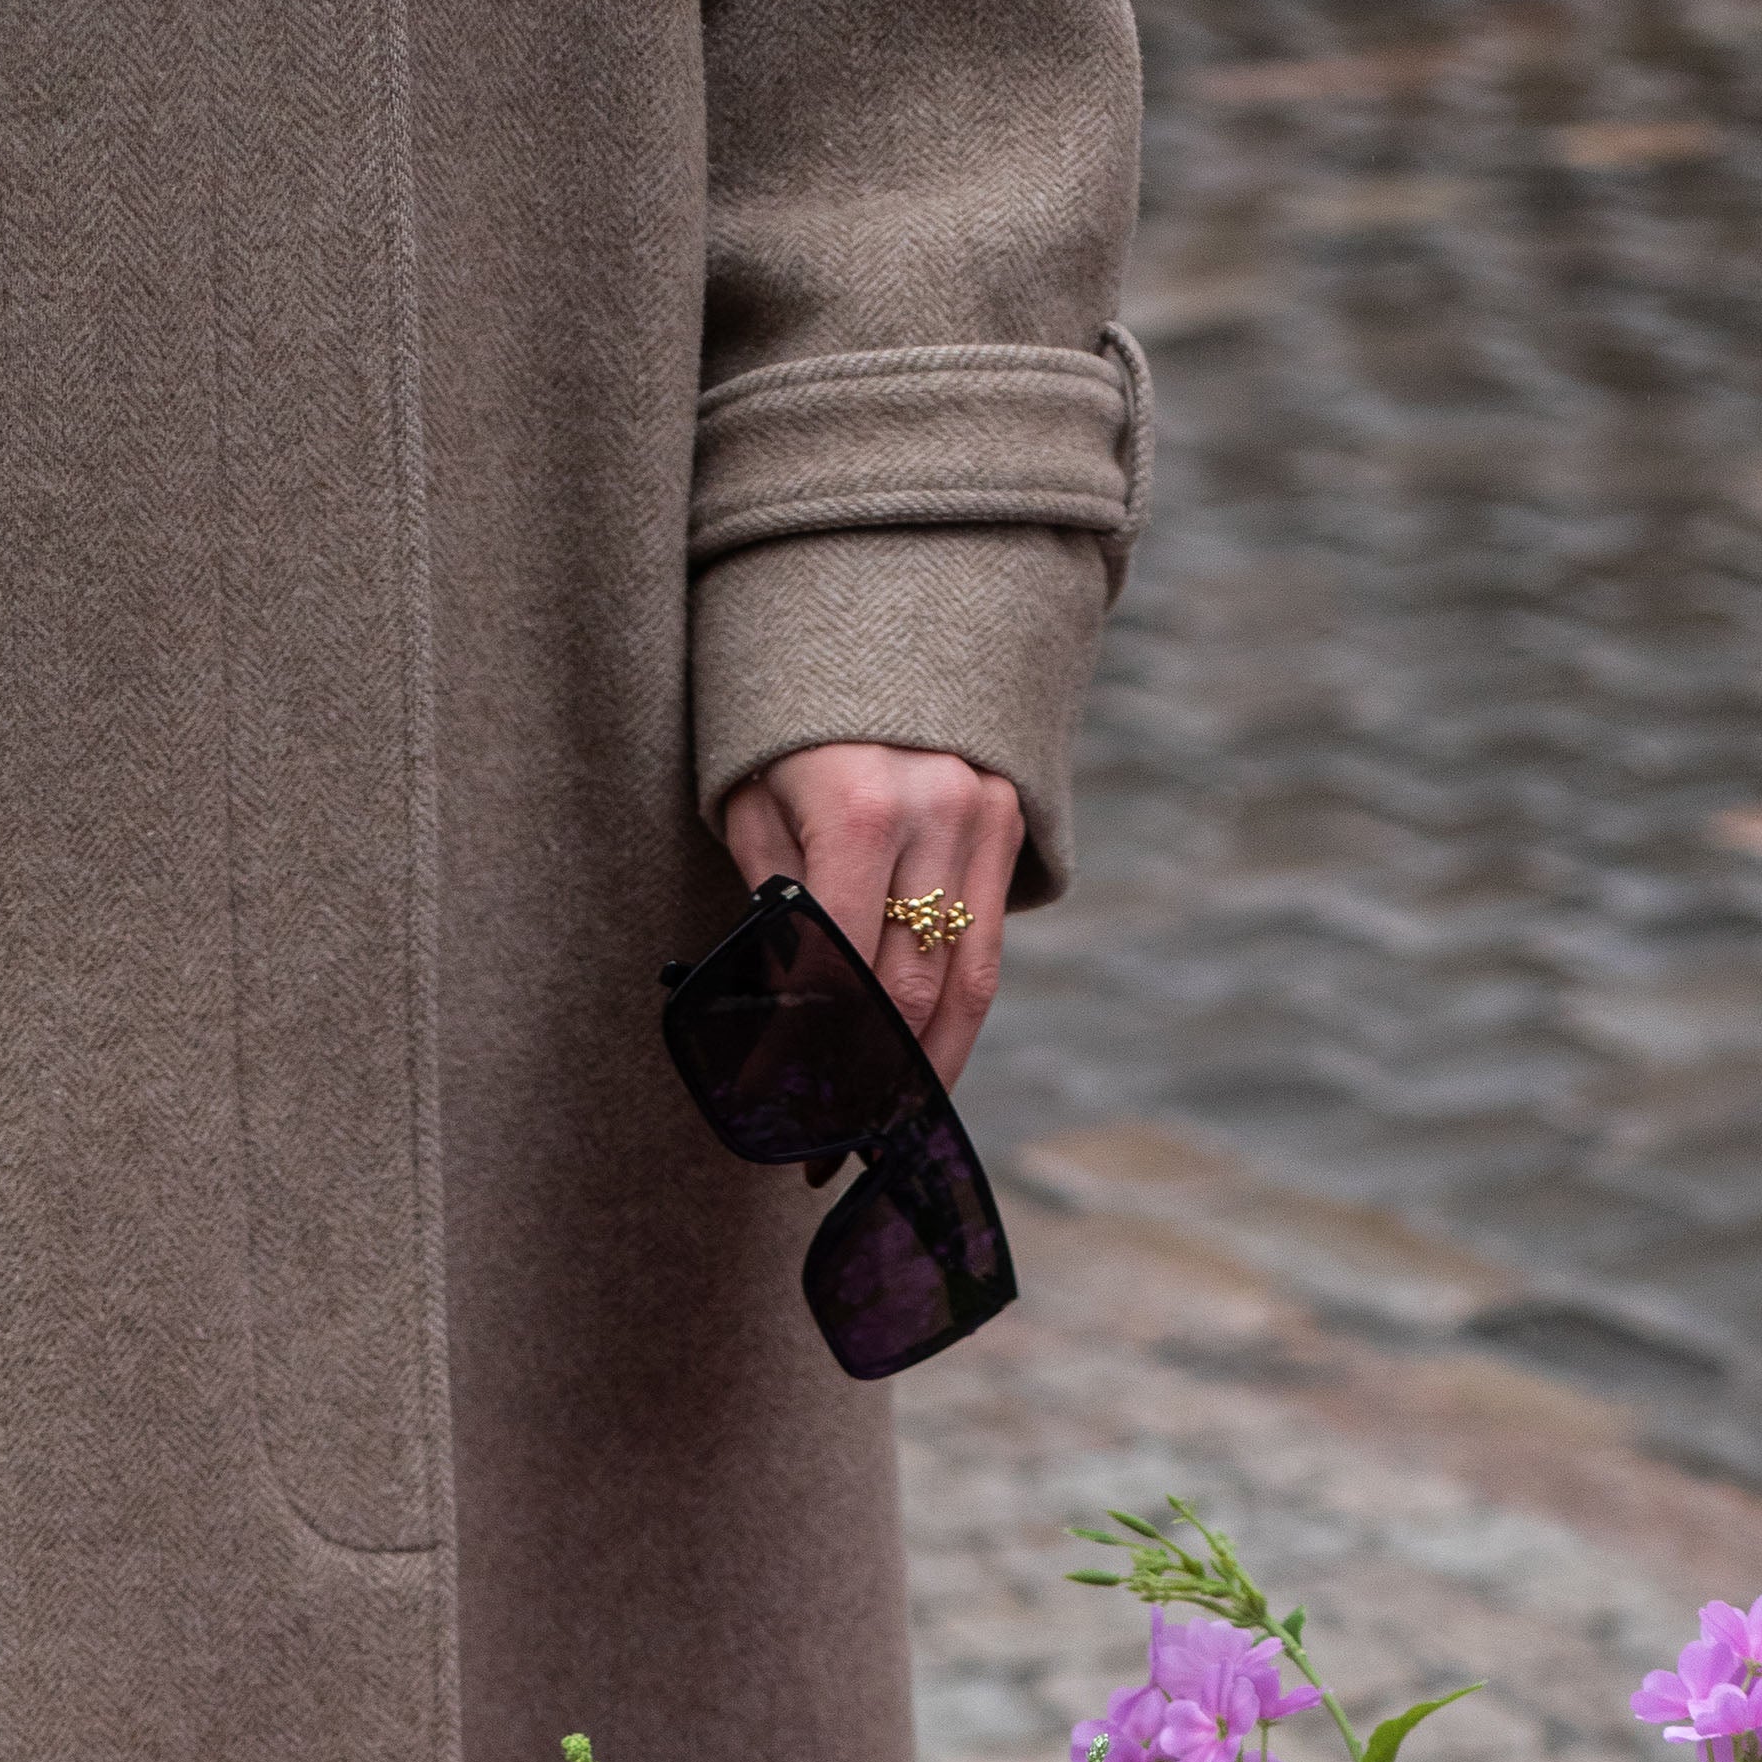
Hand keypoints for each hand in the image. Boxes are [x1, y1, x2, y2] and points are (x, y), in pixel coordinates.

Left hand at [719, 741, 1021, 1116]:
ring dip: (920, 1071)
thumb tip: (788, 1027)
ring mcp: (984, 818)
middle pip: (906, 989)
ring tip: (881, 1130)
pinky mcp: (1009, 825)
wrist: (870, 618)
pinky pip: (985, 955)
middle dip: (864, 1077)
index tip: (782, 1114)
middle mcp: (937, 812)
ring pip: (960, 987)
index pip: (838, 967)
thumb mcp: (752, 806)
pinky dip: (952, 1024)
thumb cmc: (785, 726)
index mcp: (859, 805)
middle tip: (826, 1143)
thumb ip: (774, 910)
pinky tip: (920, 1074)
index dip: (810, 1053)